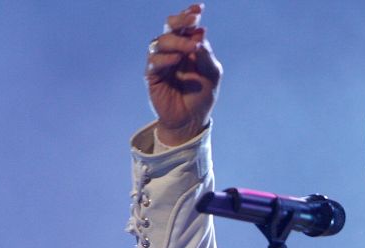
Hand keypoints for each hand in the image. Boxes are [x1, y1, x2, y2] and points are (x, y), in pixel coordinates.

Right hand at [146, 4, 221, 145]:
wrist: (192, 120)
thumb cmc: (202, 95)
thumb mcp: (211, 74)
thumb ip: (205, 54)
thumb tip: (200, 32)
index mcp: (188, 46)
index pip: (187, 25)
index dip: (190, 14)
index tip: (199, 8)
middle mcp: (173, 50)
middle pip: (170, 27)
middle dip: (180, 20)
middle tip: (193, 19)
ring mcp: (162, 61)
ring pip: (161, 41)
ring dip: (177, 41)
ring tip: (191, 47)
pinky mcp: (153, 75)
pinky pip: (154, 61)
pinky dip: (165, 58)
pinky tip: (177, 59)